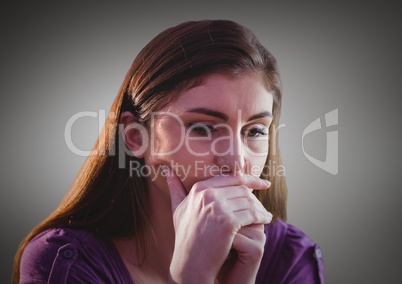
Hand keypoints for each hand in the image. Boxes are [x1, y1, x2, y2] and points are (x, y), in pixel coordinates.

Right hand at [163, 166, 271, 282]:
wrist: (190, 264)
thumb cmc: (186, 237)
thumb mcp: (178, 209)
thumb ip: (174, 188)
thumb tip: (165, 170)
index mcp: (198, 188)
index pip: (231, 178)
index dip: (250, 180)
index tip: (262, 184)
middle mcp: (207, 194)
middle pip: (242, 188)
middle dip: (256, 197)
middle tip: (264, 205)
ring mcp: (217, 207)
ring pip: (248, 201)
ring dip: (260, 208)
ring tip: (266, 215)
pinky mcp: (227, 222)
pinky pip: (251, 214)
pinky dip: (261, 217)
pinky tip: (266, 221)